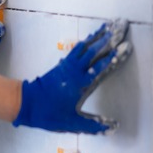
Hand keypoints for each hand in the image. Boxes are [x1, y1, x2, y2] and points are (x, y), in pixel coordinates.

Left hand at [13, 19, 131, 133]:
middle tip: (121, 26)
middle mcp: (75, 70)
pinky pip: (76, 49)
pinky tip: (90, 37)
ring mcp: (67, 65)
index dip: (114, 56)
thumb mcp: (72, 122)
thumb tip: (113, 127)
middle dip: (108, 38)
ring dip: (97, 36)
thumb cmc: (49, 113)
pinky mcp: (61, 64)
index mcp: (80, 83)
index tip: (126, 46)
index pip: (101, 66)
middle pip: (94, 50)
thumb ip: (93, 125)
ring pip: (85, 46)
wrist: (26, 102)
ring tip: (108, 26)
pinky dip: (86, 41)